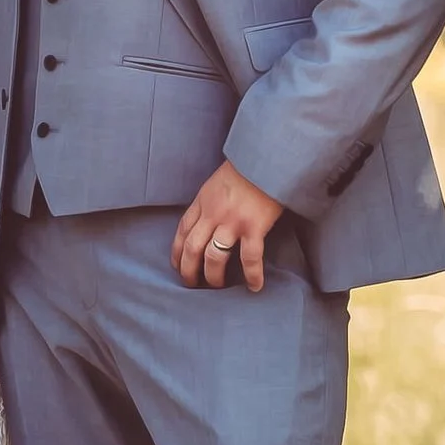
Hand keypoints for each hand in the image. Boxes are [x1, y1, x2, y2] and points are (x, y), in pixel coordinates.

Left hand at [173, 164, 286, 291]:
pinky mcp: (253, 227)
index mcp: (202, 201)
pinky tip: (255, 286)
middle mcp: (213, 214)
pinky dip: (252, 274)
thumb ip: (209, 202)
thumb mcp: (216, 183)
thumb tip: (206, 221)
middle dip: (188, 270)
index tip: (177, 266)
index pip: (182, 231)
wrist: (267, 158)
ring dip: (213, 276)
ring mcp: (232, 222)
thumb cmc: (245, 168)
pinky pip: (250, 258)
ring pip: (214, 257)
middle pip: (192, 248)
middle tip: (192, 284)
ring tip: (217, 286)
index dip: (177, 252)